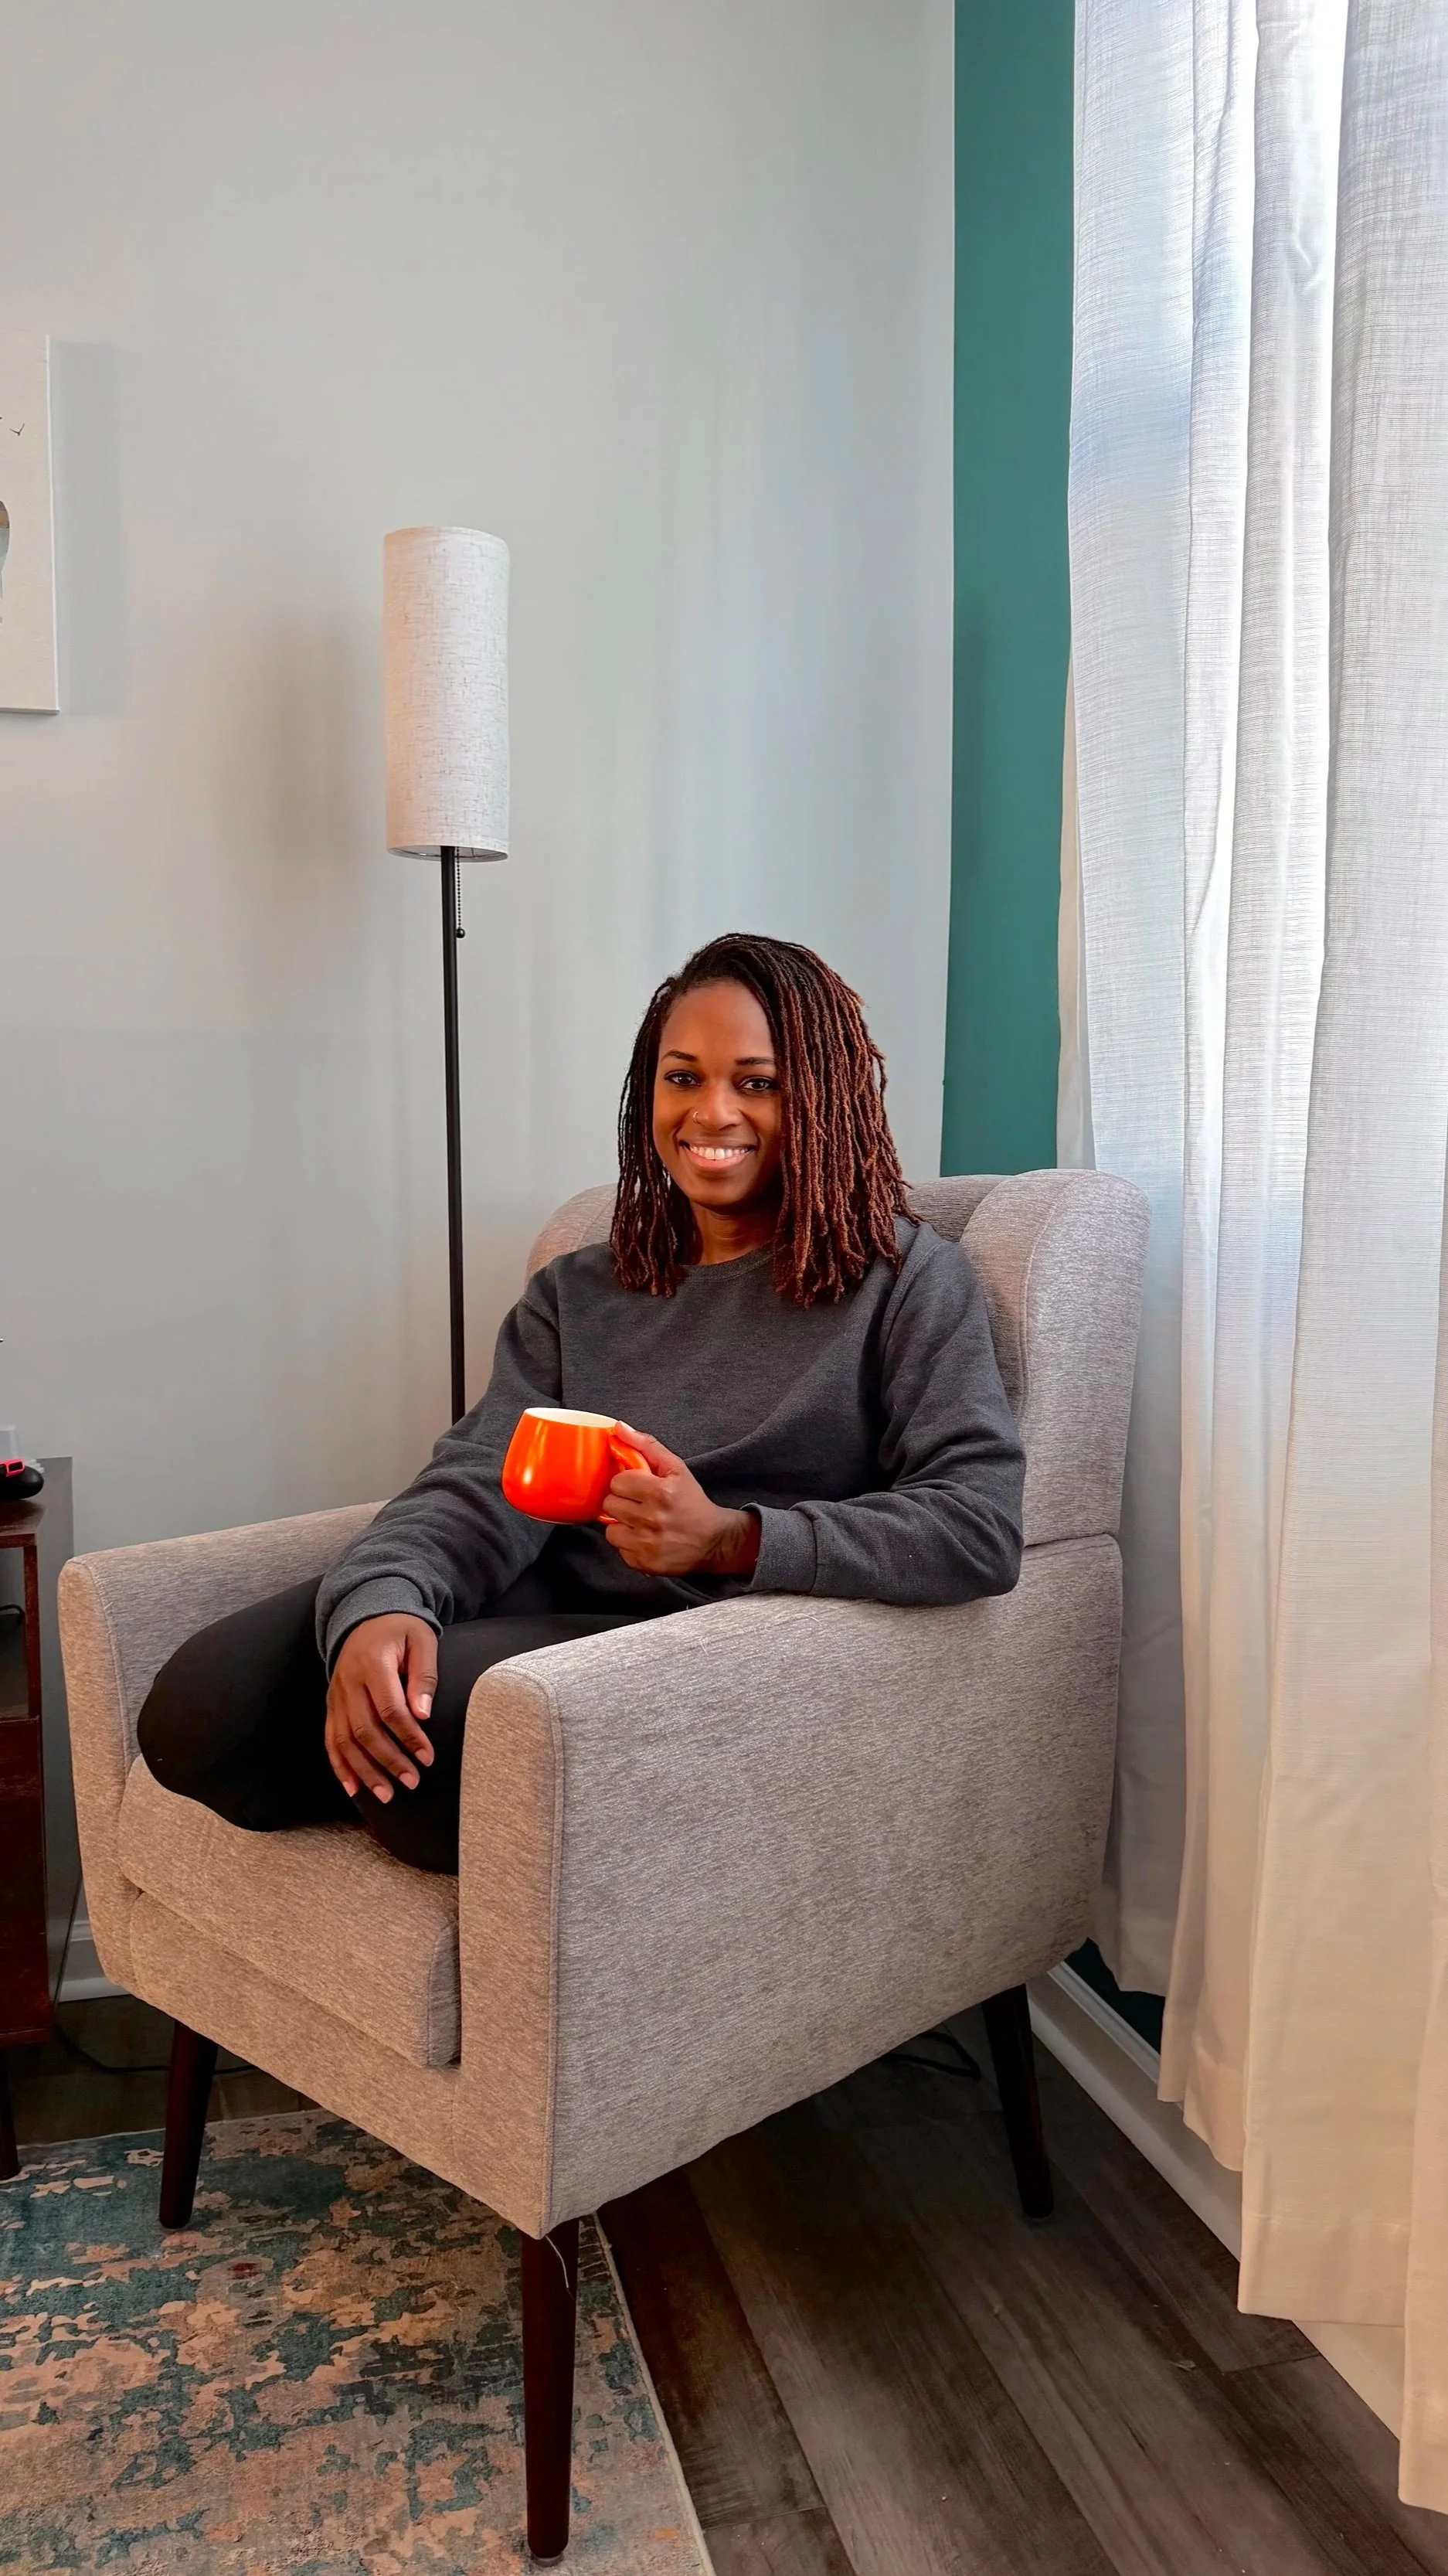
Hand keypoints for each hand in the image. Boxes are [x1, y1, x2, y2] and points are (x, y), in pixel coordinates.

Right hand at [326, 1613, 437, 1802]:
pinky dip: (339, 1765)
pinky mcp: (331, 1704)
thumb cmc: (402, 1630)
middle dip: (388, 1760)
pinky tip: (352, 1788)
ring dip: (364, 1771)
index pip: (389, 1709)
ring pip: (344, 1740)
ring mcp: (336, 1694)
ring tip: (386, 1795)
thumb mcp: (422, 1641)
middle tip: (412, 1782)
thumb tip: (423, 1714)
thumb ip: (424, 1676)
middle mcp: (348, 1682)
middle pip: (364, 1730)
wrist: (367, 1614)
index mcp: (372, 1663)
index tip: (428, 1757)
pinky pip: (330, 1738)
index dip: (409, 1736)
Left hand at [602, 1426, 760, 1578]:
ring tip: (640, 1523)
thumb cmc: (692, 1502)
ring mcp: (646, 1544)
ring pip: (610, 1530)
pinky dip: (628, 1544)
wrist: (713, 1540)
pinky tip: (644, 1539)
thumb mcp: (676, 1469)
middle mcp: (651, 1519)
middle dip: (623, 1503)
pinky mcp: (643, 1563)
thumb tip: (619, 1427)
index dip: (626, 1484)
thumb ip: (646, 1446)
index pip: (617, 1482)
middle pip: (610, 1505)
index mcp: (660, 1492)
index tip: (638, 1488)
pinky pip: (619, 1550)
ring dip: (622, 1525)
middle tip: (639, 1505)